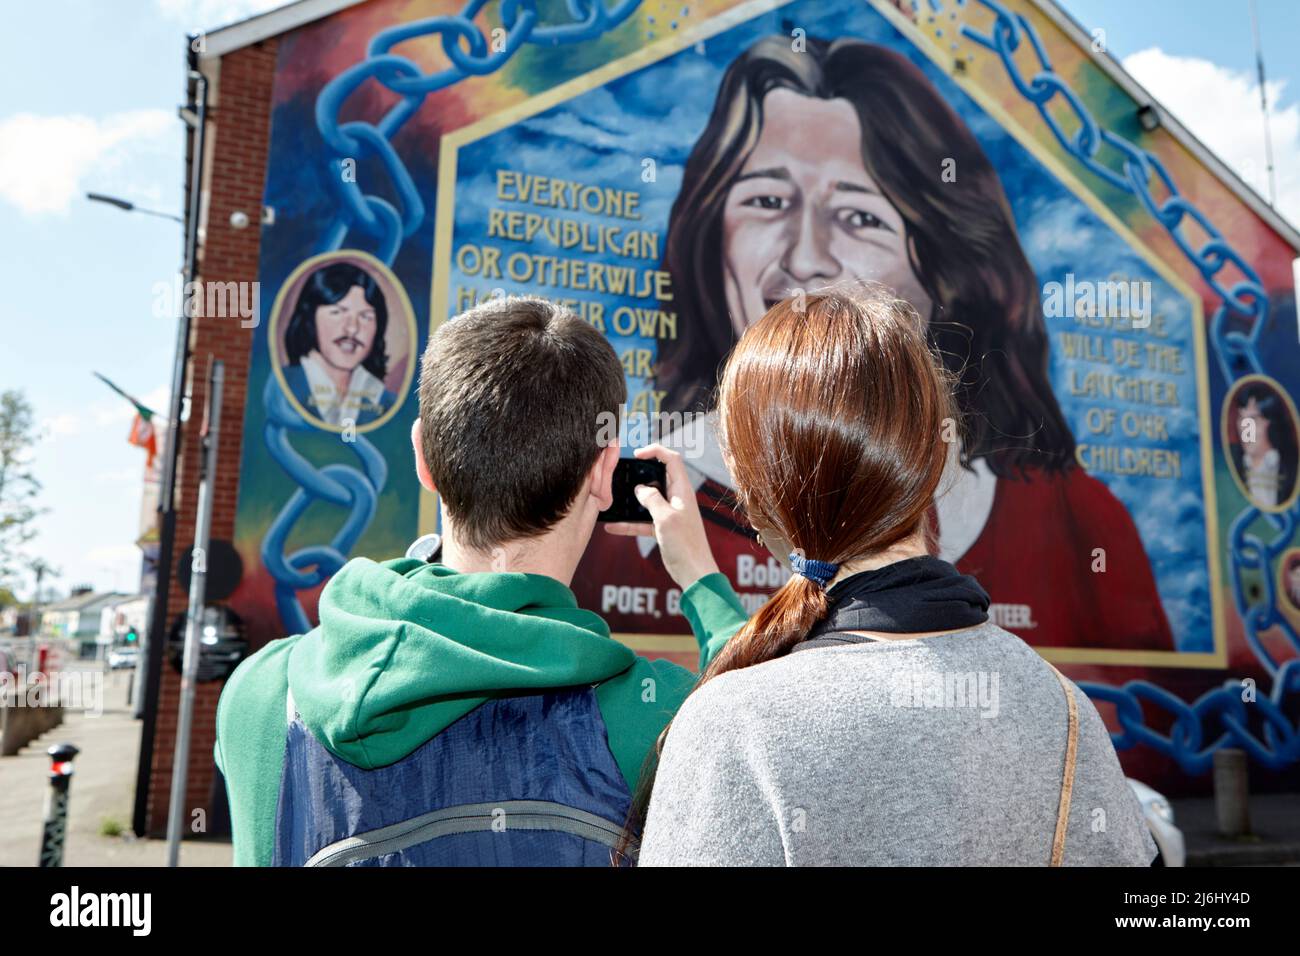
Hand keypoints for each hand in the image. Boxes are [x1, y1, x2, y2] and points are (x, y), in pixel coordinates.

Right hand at [604, 444, 720, 590]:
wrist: (694, 573)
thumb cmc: (685, 544)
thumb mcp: (665, 518)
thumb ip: (651, 499)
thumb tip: (640, 489)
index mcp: (682, 490)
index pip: (671, 460)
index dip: (655, 451)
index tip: (637, 455)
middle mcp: (677, 498)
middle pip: (657, 477)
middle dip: (639, 474)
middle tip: (622, 475)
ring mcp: (669, 513)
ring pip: (648, 499)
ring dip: (631, 500)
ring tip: (614, 498)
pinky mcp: (663, 528)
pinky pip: (643, 520)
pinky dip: (629, 523)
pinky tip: (612, 526)